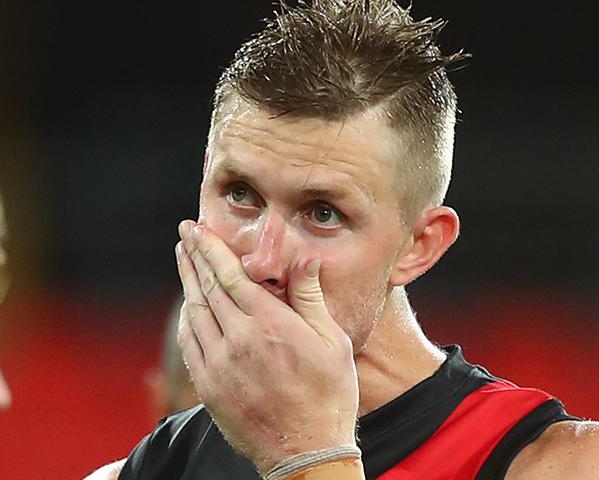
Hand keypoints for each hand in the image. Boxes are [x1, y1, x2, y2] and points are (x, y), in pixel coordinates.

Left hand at [175, 220, 358, 473]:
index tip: (198, 229)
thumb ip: (311, 297)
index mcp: (269, 325)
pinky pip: (190, 344)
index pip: (230, 275)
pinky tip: (189, 307)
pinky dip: (187, 319)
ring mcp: (219, 366)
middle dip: (194, 256)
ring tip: (184, 260)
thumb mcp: (332, 342)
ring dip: (187, 283)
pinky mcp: (210, 388)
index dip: (211, 248)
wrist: (306, 451)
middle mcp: (238, 341)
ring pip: (195, 313)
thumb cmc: (328, 394)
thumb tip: (306, 258)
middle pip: (206, 288)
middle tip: (185, 234)